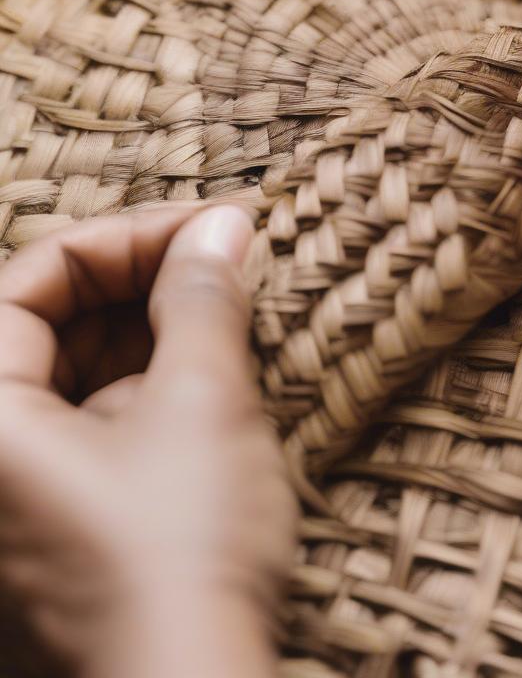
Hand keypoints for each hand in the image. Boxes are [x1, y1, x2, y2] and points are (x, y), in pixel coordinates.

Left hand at [0, 206, 295, 677]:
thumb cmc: (180, 556)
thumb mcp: (202, 405)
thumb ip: (204, 300)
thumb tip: (224, 225)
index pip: (35, 277)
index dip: (130, 237)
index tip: (214, 228)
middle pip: (53, 320)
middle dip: (146, 280)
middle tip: (230, 261)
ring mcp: (26, 488)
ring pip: (81, 369)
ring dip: (158, 329)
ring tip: (235, 313)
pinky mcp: (67, 513)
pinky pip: (100, 418)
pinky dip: (157, 382)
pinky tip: (218, 376)